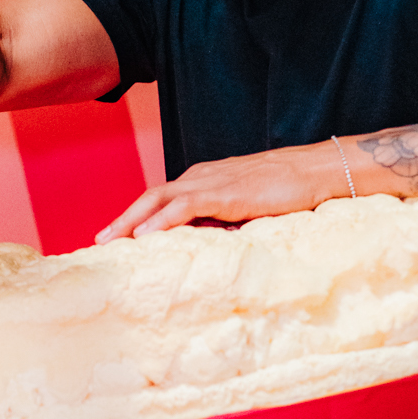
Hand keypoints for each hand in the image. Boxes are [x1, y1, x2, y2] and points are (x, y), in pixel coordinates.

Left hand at [96, 140, 356, 241]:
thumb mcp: (248, 208)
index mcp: (205, 179)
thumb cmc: (289, 191)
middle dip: (124, 219)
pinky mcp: (226, 193)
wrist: (317, 170)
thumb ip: (225, 223)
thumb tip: (209, 248)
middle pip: (151, 196)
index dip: (137, 216)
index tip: (118, 237)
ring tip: (111, 241)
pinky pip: (185, 206)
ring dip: (132, 221)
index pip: (162, 198)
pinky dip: (161, 221)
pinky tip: (145, 236)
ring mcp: (212, 182)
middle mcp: (201, 176)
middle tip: (100, 241)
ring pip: (160, 199)